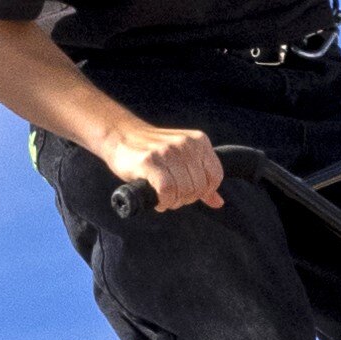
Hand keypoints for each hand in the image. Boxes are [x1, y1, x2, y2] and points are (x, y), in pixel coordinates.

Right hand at [103, 122, 225, 211]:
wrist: (121, 137)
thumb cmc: (153, 151)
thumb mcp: (183, 160)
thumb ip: (202, 179)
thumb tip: (219, 202)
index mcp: (198, 142)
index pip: (215, 176)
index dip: (203, 191)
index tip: (188, 192)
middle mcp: (185, 144)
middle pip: (199, 187)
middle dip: (186, 198)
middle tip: (172, 196)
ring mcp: (167, 152)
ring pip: (183, 191)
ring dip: (173, 201)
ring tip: (163, 197)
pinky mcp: (149, 162)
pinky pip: (167, 191)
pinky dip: (164, 201)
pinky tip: (158, 199)